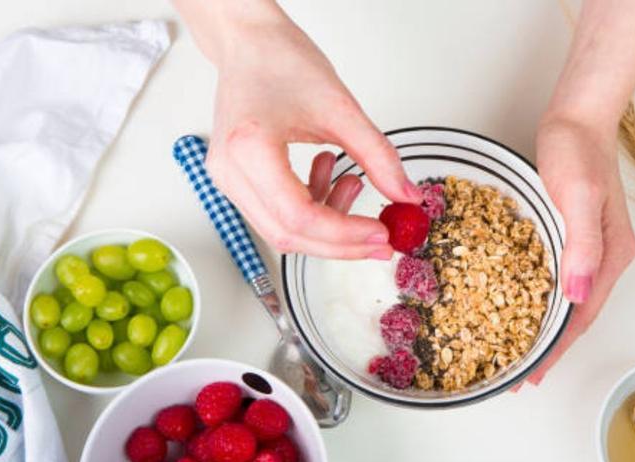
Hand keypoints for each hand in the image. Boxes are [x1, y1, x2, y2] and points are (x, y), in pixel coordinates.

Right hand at [200, 10, 421, 258]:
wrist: (249, 43)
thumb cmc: (281, 61)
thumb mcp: (341, 109)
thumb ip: (378, 157)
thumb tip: (406, 195)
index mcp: (250, 149)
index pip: (299, 216)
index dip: (344, 234)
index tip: (381, 234)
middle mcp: (229, 171)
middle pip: (288, 234)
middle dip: (340, 243)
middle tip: (380, 239)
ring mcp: (228, 179)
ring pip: (282, 230)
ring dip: (327, 224)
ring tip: (354, 184)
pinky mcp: (236, 180)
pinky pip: (276, 213)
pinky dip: (311, 207)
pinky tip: (330, 175)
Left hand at [525, 117, 634, 385]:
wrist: (578, 116)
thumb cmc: (577, 149)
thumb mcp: (578, 194)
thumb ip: (581, 245)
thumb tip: (579, 295)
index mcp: (611, 254)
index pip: (582, 315)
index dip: (557, 348)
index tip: (532, 375)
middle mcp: (606, 256)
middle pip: (579, 315)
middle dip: (551, 346)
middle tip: (521, 374)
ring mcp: (592, 245)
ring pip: (570, 299)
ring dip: (546, 326)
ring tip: (521, 348)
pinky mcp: (575, 233)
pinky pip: (560, 277)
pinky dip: (542, 298)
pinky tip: (524, 303)